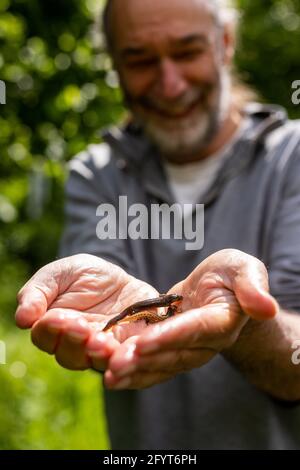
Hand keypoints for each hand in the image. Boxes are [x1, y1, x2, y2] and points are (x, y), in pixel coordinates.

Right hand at [16, 254, 158, 370]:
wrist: (124, 279)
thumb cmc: (87, 275)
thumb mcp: (61, 273)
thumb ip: (38, 292)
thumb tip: (22, 319)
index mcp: (54, 328)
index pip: (44, 337)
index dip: (49, 330)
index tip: (56, 316)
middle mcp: (76, 345)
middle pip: (68, 356)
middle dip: (74, 342)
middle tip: (81, 326)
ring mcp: (102, 350)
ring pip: (96, 362)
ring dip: (97, 354)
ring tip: (101, 341)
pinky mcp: (127, 349)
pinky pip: (124, 361)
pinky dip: (122, 359)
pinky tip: (123, 350)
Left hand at [104, 249, 278, 389]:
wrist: (217, 290)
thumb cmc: (230, 275)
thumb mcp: (243, 269)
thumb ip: (252, 286)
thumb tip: (266, 307)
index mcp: (220, 322)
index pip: (194, 330)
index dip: (170, 337)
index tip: (143, 342)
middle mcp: (203, 343)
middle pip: (172, 354)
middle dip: (144, 359)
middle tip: (115, 364)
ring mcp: (186, 350)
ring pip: (160, 365)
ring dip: (134, 371)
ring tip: (108, 375)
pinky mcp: (169, 351)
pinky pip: (152, 364)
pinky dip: (132, 370)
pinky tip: (109, 373)